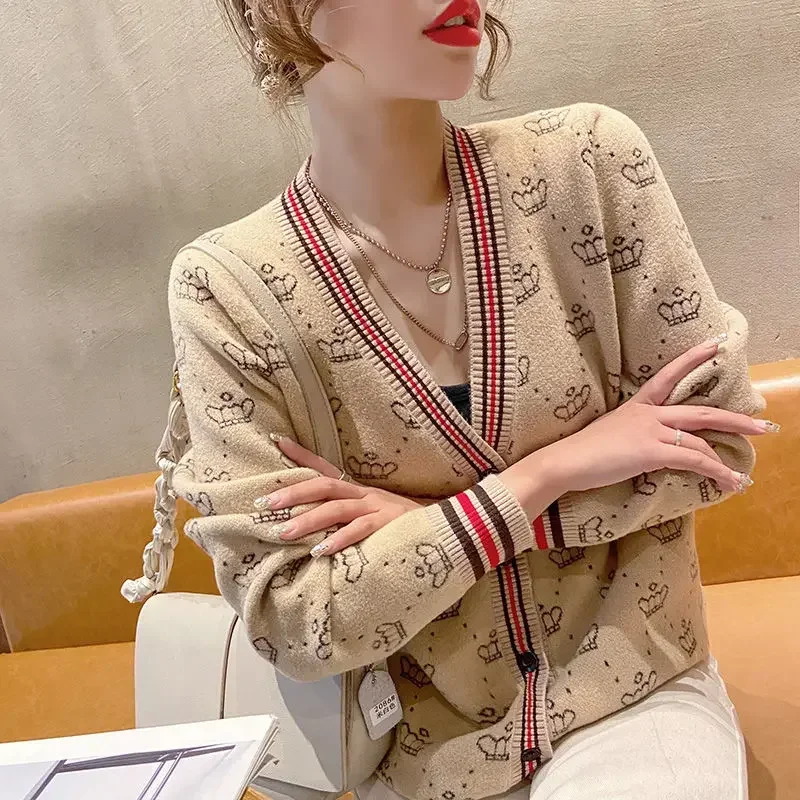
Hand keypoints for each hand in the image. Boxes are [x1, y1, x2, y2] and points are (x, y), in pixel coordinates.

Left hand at [256, 436, 423, 555]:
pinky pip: (360, 530)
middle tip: (265, 504)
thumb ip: (347, 520)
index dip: (301, 454)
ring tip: (283, 532)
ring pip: (336, 508)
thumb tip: (313, 531)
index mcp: (358, 490)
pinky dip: (339, 540)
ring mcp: (377, 507)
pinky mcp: (388, 524)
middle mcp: (364, 494)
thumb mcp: (372, 517)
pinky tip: (320, 551)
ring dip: (307, 520)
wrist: (449, 527)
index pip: (324, 467)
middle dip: (293, 493)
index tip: (276, 441)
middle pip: (323, 485)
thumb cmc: (404, 527)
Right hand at [513, 338, 774, 498]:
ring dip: (724, 459)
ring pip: (700, 439)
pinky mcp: (652, 451)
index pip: (668, 375)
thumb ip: (634, 434)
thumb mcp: (611, 433)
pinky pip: (693, 459)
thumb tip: (649, 447)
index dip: (692, 359)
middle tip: (762, 425)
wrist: (566, 460)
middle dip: (735, 420)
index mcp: (637, 405)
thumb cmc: (582, 451)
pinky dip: (715, 471)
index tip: (715, 345)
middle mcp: (648, 413)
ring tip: (741, 475)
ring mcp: (651, 430)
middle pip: (700, 412)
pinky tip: (728, 481)